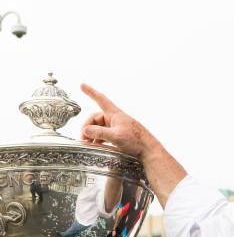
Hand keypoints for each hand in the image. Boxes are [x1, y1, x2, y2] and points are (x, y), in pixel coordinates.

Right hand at [79, 83, 187, 207]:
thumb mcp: (115, 136)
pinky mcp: (120, 136)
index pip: (101, 99)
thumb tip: (85, 130)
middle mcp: (116, 119)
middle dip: (87, 127)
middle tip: (83, 138)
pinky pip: (105, 135)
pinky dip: (99, 139)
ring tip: (88, 144)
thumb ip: (99, 132)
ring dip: (92, 135)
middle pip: (96, 119)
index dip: (91, 92)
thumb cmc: (136, 142)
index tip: (82, 85)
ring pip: (99, 128)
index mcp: (115, 114)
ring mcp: (118, 128)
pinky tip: (96, 146)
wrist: (149, 151)